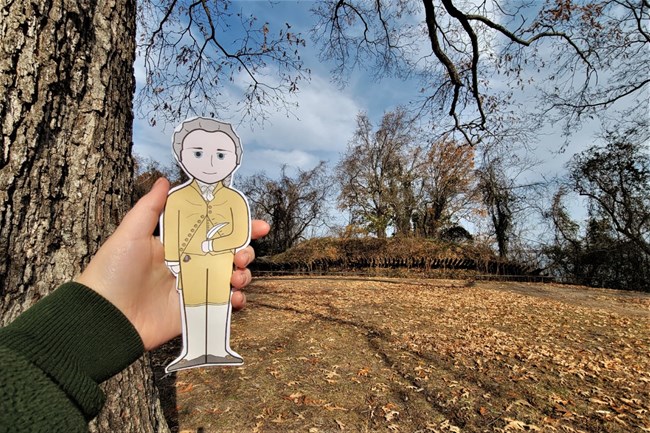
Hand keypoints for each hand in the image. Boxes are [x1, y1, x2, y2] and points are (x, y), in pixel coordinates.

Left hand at [76, 178, 269, 349]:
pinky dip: (236, 301)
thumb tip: (164, 179)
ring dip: (243, 275)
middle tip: (243, 254)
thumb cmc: (113, 272)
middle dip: (244, 252)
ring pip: (231, 278)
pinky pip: (224, 305)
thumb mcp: (130, 233)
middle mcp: (189, 265)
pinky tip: (233, 297)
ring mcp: (194, 289)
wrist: (105, 317)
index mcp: (177, 245)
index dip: (238, 227)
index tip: (258, 225)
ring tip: (237, 276)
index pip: (213, 231)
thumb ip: (150, 207)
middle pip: (228, 255)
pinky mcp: (195, 310)